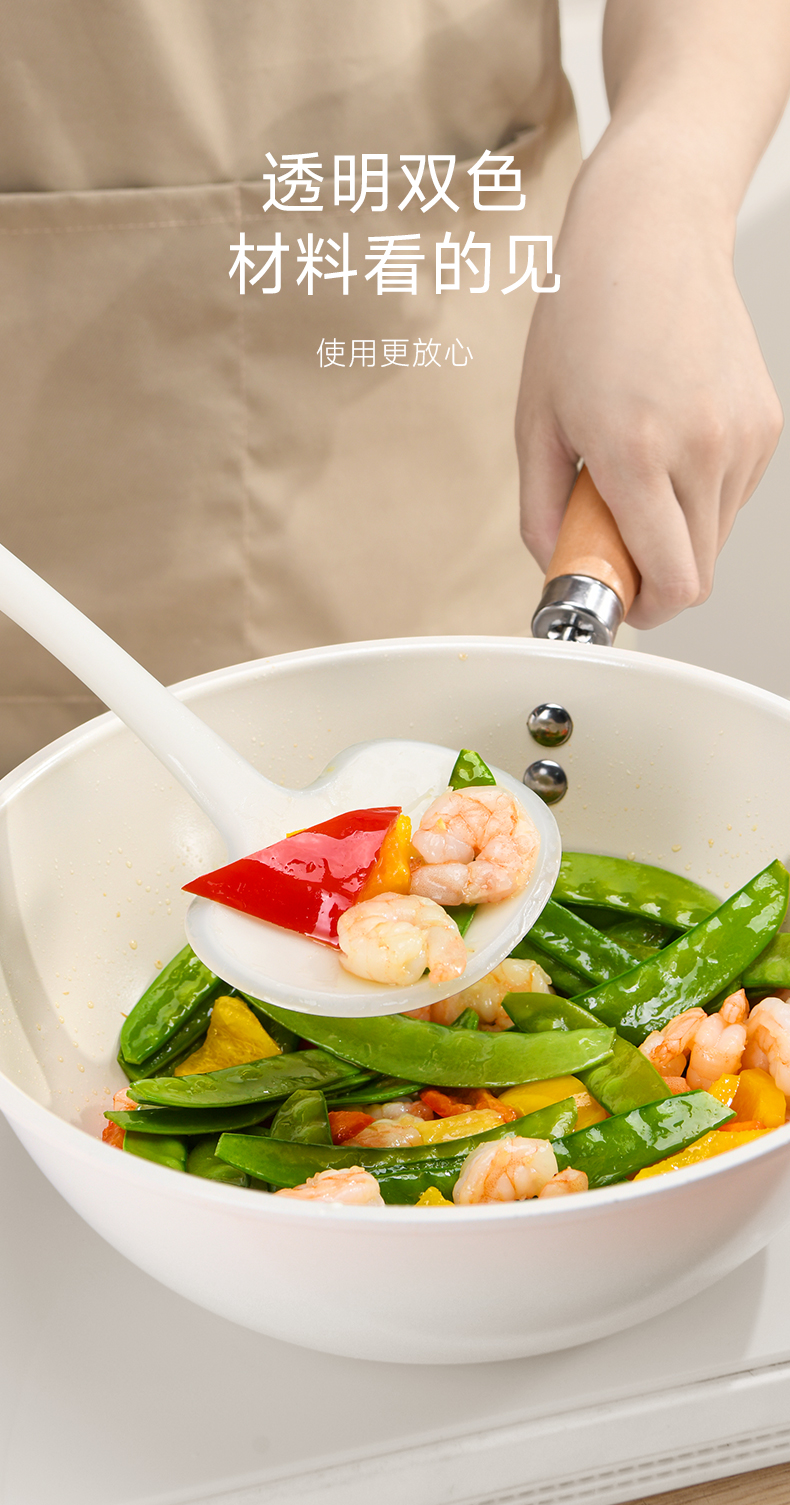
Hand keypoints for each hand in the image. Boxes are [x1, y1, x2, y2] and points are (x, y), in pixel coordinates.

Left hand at [516, 138, 782, 628]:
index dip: (645, 609)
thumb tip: (556, 563)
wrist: (651, 234)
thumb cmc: (586, 314)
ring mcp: (743, 437)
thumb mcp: (535, 420)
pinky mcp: (765, 425)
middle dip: (653, 574)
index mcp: (636, 453)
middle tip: (612, 533)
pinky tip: (667, 441)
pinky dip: (698, 493)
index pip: (671, 581)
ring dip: (676, 531)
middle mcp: (702, 449)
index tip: (621, 601)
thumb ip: (539, 510)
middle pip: (698, 573)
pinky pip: (732, 495)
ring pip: (716, 537)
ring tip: (635, 471)